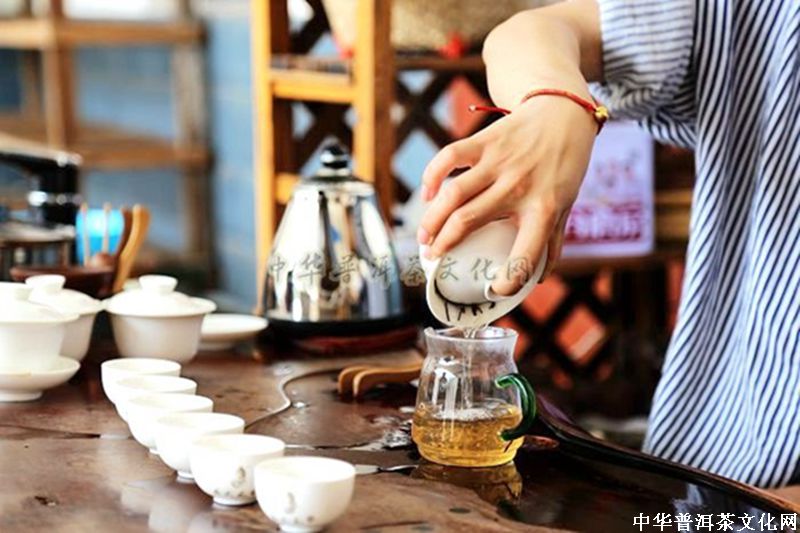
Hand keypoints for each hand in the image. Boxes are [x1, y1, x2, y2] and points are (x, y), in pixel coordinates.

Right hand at [417, 95, 596, 295]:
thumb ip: (552, 242)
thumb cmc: (564, 164)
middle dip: (443, 246)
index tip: (493, 290)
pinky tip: (427, 195)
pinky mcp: (485, 141)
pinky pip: (449, 158)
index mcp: (544, 209)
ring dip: (431, 220)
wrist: (563, 112)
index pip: (525, 256)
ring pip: (452, 195)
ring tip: (424, 236)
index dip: (508, 282)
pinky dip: (432, 177)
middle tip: (433, 258)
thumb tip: (538, 279)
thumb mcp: (567, 204)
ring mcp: (499, 162)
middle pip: (467, 221)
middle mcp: (518, 187)